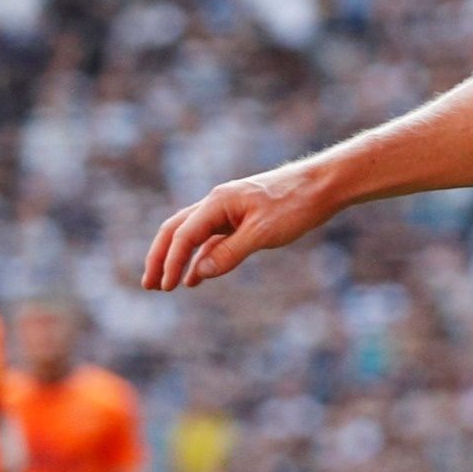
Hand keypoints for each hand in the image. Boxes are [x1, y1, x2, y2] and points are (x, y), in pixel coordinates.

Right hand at [144, 165, 338, 290]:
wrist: (323, 185)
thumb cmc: (296, 205)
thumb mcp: (263, 233)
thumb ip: (230, 252)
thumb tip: (200, 272)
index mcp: (217, 203)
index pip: (184, 235)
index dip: (171, 262)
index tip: (166, 286)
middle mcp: (217, 204)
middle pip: (177, 231)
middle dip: (160, 258)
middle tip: (149, 285)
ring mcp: (229, 210)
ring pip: (193, 235)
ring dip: (177, 258)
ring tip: (165, 284)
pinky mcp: (241, 218)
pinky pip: (213, 239)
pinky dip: (201, 256)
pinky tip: (197, 276)